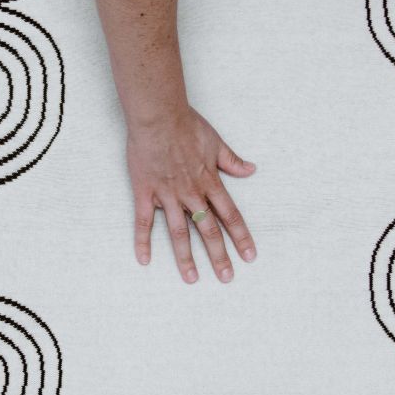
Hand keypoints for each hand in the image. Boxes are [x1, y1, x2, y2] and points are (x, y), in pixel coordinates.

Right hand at [126, 105, 257, 283]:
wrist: (158, 116)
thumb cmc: (186, 125)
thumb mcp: (216, 142)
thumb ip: (232, 161)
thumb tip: (251, 170)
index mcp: (209, 182)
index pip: (230, 216)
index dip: (241, 237)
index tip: (249, 255)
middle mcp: (191, 193)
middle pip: (208, 230)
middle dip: (219, 256)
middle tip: (226, 277)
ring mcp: (168, 195)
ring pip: (179, 233)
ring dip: (186, 257)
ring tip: (191, 278)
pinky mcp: (146, 192)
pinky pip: (144, 221)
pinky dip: (143, 241)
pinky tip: (145, 260)